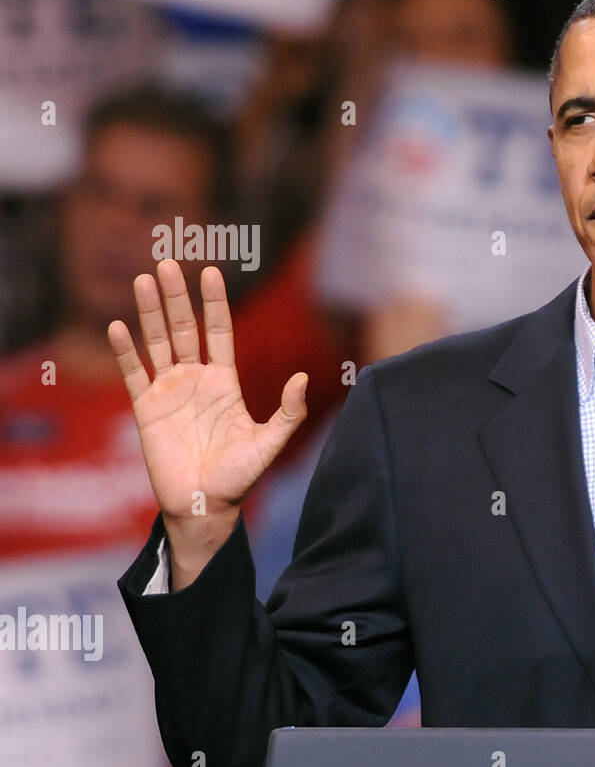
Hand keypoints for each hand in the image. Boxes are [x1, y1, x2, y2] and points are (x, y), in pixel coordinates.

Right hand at [107, 261, 306, 582]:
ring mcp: (168, 391)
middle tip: (168, 262)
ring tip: (144, 279)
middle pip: (183, 328)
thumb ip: (289, 412)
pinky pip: (133, 374)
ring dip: (149, 312)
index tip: (210, 271)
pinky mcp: (146, 408)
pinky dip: (125, 351)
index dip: (214, 302)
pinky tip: (118, 326)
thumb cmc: (239, 477)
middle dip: (177, 297)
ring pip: (156, 342)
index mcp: (225, 382)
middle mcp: (195, 380)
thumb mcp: (270, 442)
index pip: (218, 331)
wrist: (204, 504)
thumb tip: (303, 378)